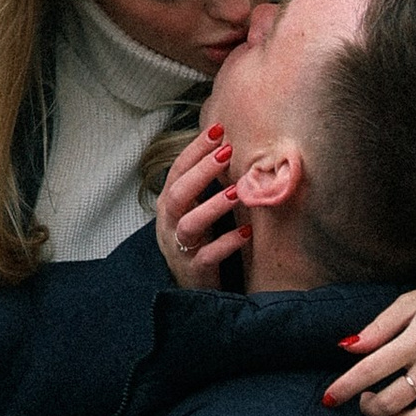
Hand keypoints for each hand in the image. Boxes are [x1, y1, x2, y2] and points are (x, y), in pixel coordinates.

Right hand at [155, 125, 242, 289]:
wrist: (191, 286)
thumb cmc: (198, 239)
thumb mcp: (195, 208)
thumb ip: (204, 183)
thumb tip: (229, 145)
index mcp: (169, 204)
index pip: (177, 170)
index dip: (195, 150)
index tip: (217, 130)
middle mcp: (169, 223)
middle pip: (179, 193)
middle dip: (202, 171)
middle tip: (226, 152)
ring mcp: (179, 247)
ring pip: (190, 224)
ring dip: (213, 206)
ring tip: (237, 192)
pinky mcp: (194, 270)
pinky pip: (208, 256)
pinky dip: (227, 243)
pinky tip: (246, 232)